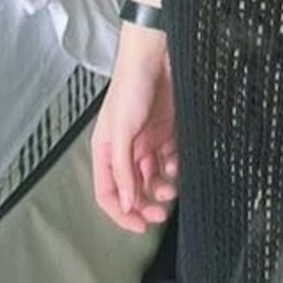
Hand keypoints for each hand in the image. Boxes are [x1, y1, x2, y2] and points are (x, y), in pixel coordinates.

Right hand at [92, 24, 178, 234]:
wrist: (155, 56)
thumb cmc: (131, 87)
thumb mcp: (121, 131)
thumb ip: (122, 168)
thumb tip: (128, 202)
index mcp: (105, 151)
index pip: (108, 193)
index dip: (121, 213)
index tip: (140, 226)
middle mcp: (124, 150)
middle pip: (131, 189)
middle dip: (144, 205)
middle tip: (160, 215)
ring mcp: (145, 142)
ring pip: (152, 178)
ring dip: (161, 189)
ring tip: (172, 190)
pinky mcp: (165, 132)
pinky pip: (168, 160)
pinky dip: (173, 168)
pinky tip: (177, 165)